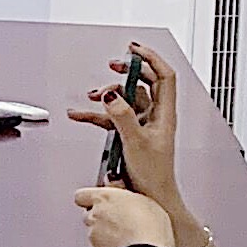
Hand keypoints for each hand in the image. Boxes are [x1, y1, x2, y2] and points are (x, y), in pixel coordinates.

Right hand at [66, 48, 185, 211]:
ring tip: (94, 95)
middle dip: (128, 71)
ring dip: (108, 94)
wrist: (152, 197)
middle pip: (144, 82)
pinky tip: (81, 114)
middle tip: (114, 64)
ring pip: (125, 98)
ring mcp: (142, 124)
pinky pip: (111, 117)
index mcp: (165, 113)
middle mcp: (155, 115)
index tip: (134, 49)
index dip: (151, 59)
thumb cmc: (154, 174)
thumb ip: (123, 116)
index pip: (164, 76)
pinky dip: (96, 114)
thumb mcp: (136, 142)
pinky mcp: (129, 133)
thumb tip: (112, 96)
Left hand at [75, 184, 178, 246]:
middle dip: (101, 217)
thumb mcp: (145, 200)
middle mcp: (94, 215)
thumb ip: (125, 195)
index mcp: (103, 198)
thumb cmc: (148, 225)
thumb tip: (120, 192)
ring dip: (106, 233)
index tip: (101, 200)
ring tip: (128, 236)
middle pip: (90, 214)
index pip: (82, 195)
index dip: (90, 197)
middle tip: (120, 219)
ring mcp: (94, 235)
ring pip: (95, 231)